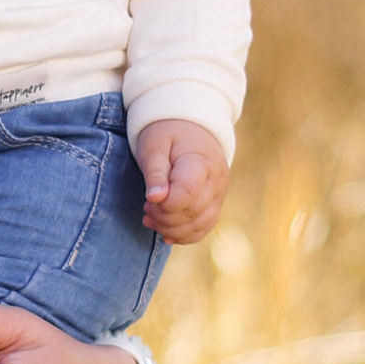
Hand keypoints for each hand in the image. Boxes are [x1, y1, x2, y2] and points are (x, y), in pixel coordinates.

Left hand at [135, 118, 227, 244]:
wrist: (189, 127)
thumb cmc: (167, 134)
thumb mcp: (154, 146)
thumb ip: (155, 172)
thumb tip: (156, 199)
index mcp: (201, 161)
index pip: (188, 192)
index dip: (166, 204)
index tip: (148, 201)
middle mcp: (216, 180)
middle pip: (194, 212)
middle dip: (165, 217)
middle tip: (146, 208)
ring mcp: (219, 194)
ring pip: (200, 224)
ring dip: (172, 229)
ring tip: (150, 219)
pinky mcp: (215, 204)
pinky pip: (204, 228)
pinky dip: (185, 236)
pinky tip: (165, 233)